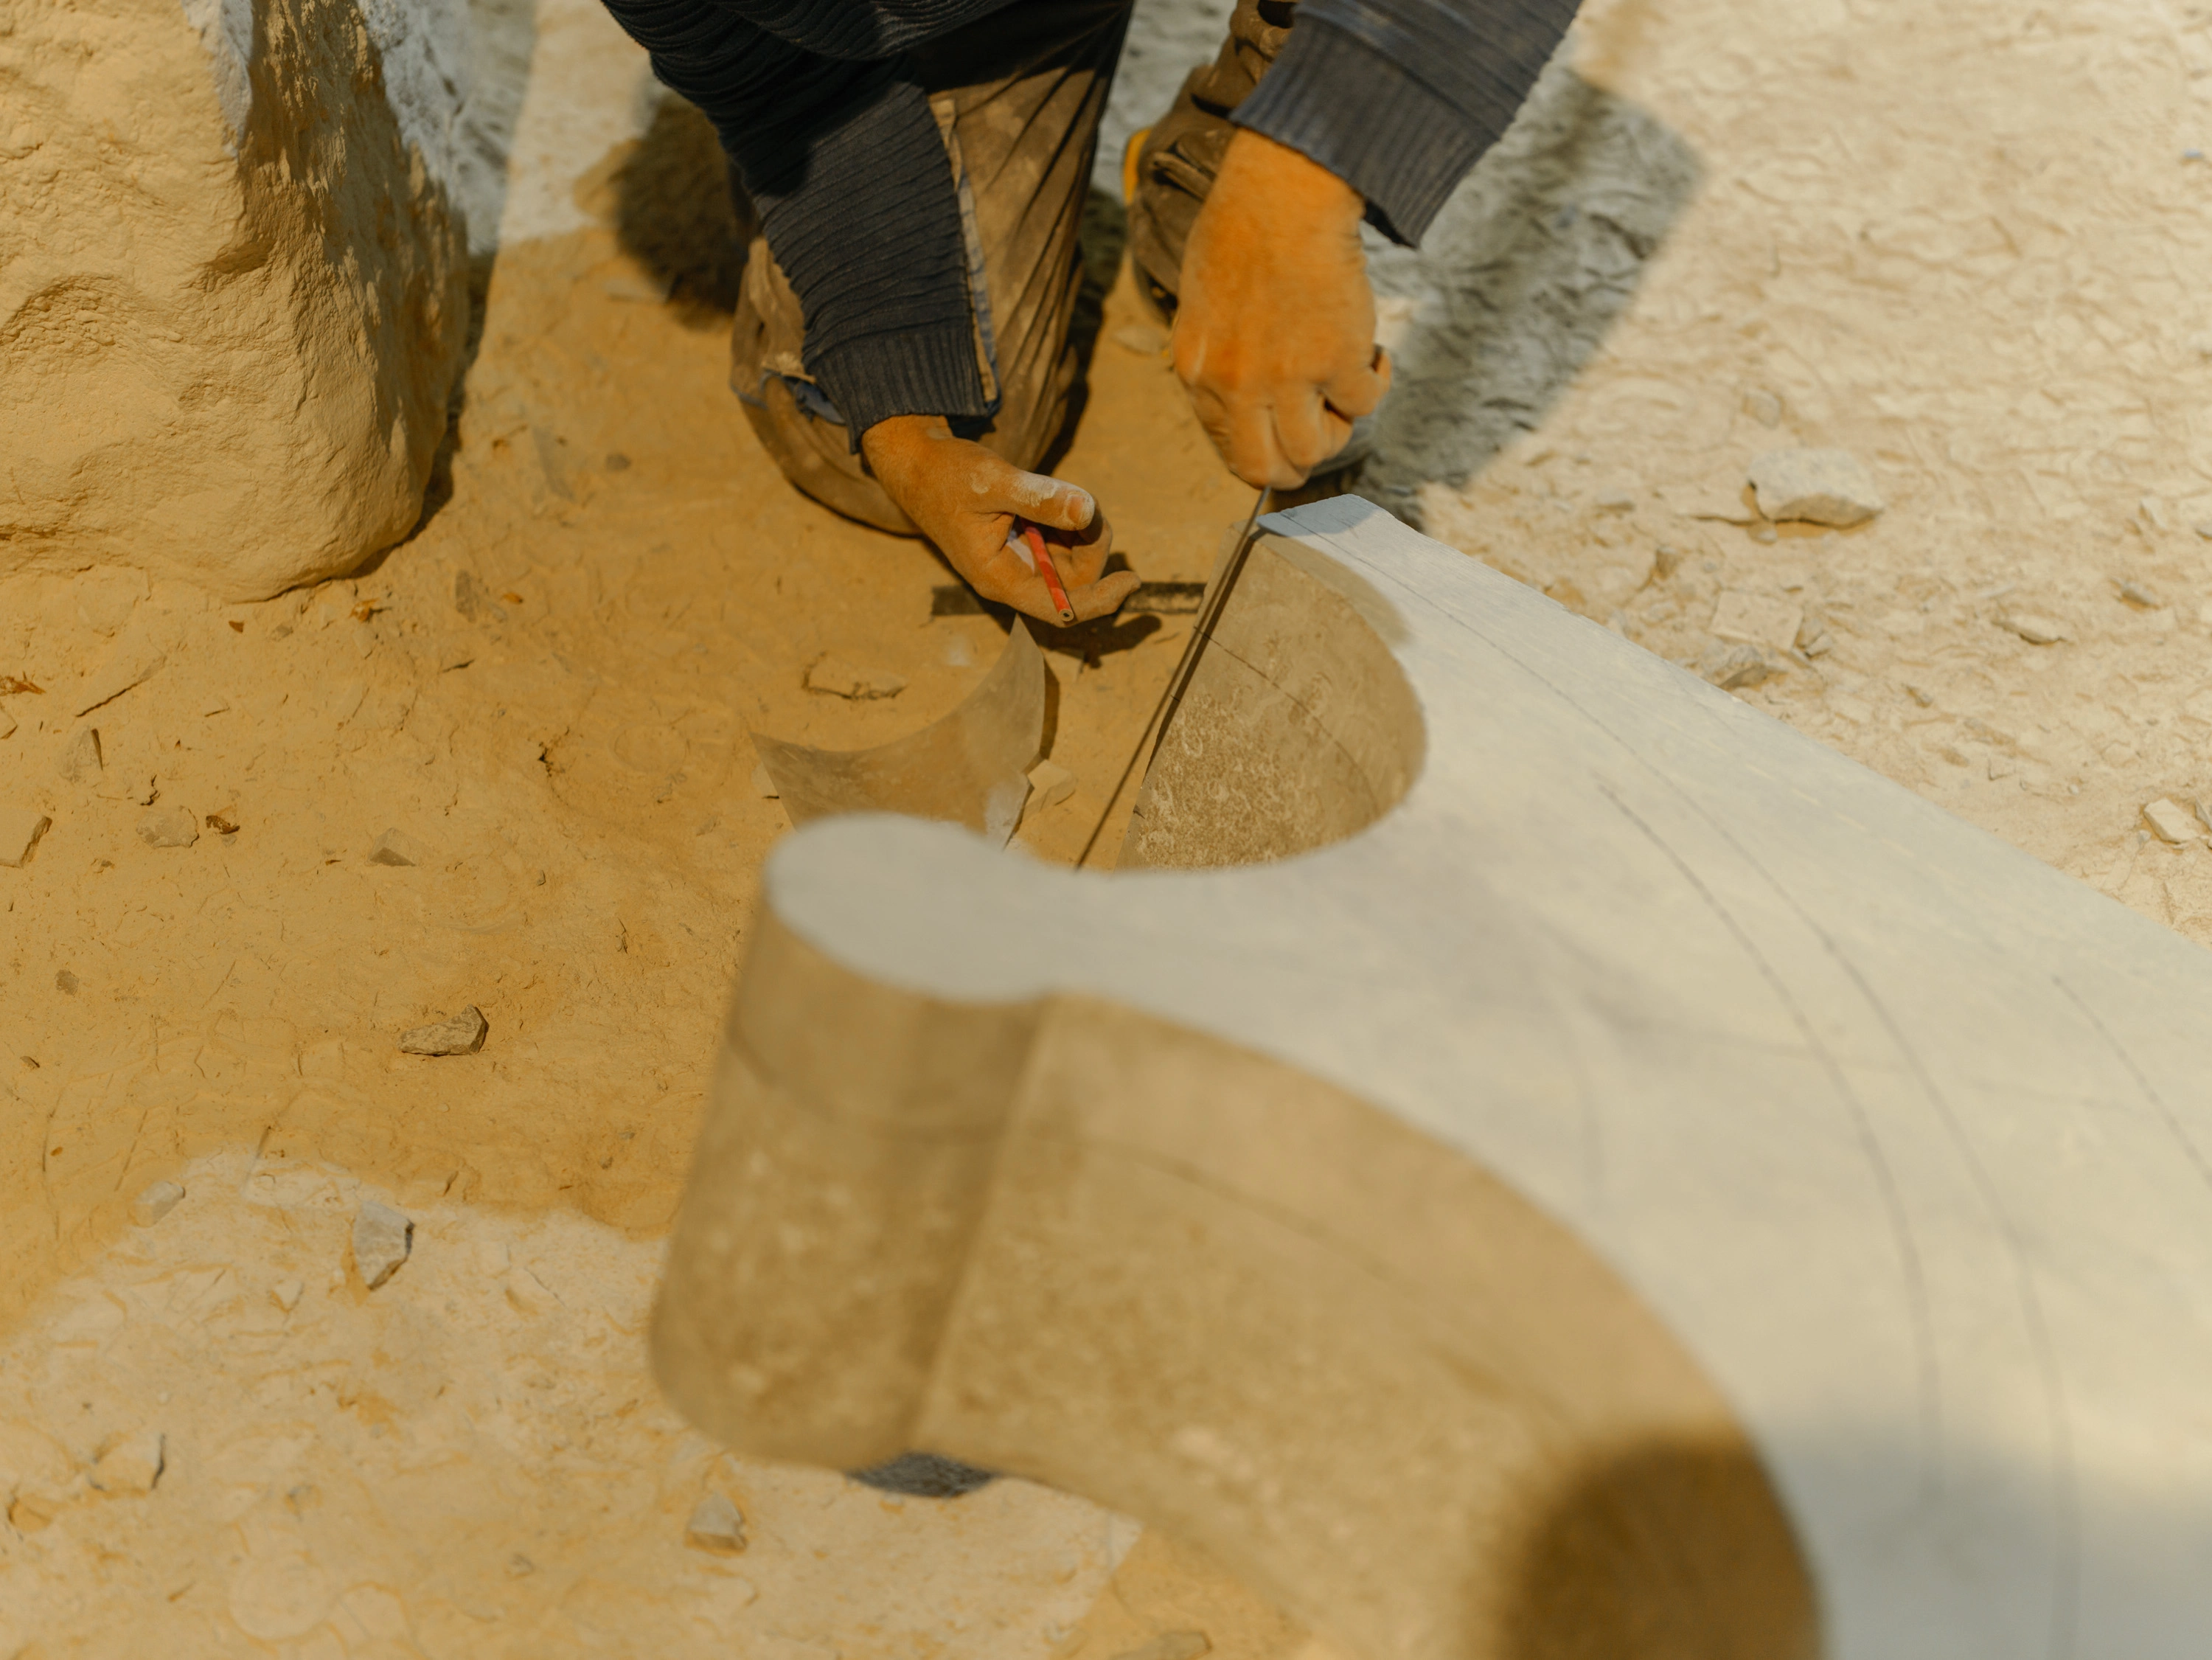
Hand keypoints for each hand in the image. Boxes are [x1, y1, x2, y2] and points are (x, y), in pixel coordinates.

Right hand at [861, 417, 1136, 624]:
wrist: (919, 464)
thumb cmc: (947, 476)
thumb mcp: (994, 482)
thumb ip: (1041, 497)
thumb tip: (1089, 510)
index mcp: (1001, 579)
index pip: (1062, 609)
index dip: (1102, 600)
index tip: (1132, 579)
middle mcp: (1014, 577)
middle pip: (1076, 581)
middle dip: (1091, 543)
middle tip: (1085, 501)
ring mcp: (1020, 561)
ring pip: (1074, 559)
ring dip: (1083, 529)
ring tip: (1063, 493)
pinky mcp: (1025, 543)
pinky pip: (1063, 541)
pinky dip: (1071, 518)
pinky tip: (1055, 496)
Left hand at [1173, 130, 1391, 488]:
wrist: (1283, 195)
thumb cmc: (1243, 231)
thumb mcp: (1203, 305)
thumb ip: (1218, 357)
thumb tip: (1244, 397)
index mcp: (1199, 372)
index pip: (1228, 448)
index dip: (1263, 447)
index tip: (1285, 427)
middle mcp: (1236, 385)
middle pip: (1264, 470)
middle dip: (1296, 466)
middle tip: (1321, 432)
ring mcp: (1284, 378)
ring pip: (1315, 450)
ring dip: (1337, 429)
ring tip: (1343, 389)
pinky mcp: (1335, 361)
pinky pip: (1364, 404)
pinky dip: (1376, 382)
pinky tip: (1372, 353)